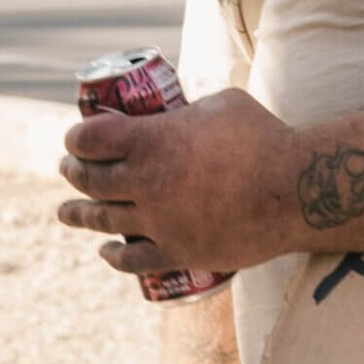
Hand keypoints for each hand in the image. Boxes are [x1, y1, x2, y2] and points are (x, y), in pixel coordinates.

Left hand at [57, 88, 300, 274]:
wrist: (296, 189)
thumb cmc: (265, 137)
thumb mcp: (222, 104)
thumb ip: (189, 111)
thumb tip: (176, 113)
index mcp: (152, 139)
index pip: (90, 138)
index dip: (76, 137)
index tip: (76, 138)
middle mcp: (146, 181)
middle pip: (90, 179)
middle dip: (73, 172)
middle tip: (70, 169)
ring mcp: (159, 221)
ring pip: (103, 219)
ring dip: (77, 214)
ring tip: (66, 212)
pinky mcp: (178, 252)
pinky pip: (132, 259)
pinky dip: (113, 255)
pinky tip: (105, 251)